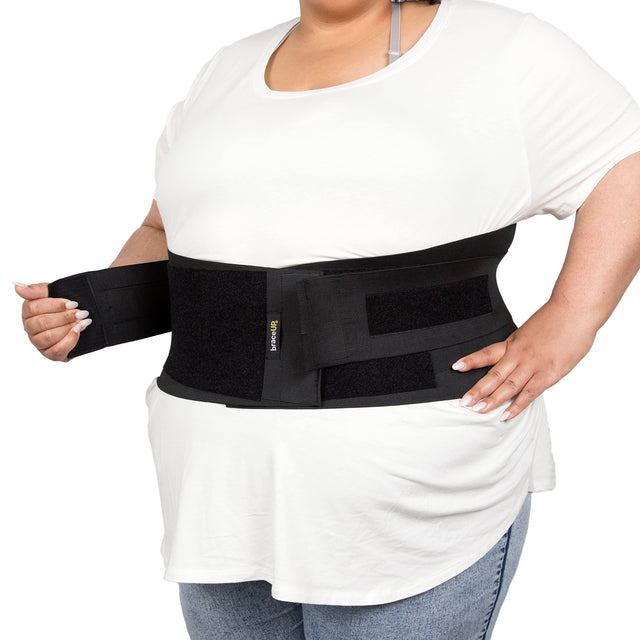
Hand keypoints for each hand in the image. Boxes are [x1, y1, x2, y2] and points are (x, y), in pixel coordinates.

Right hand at [13, 281, 92, 361]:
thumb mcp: (54, 292)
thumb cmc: (66, 306)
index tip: (72, 303)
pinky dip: (70, 340)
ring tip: (81, 322)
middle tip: (80, 313)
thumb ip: (36, 290)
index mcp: (28, 312)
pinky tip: (78, 331)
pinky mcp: (51, 354)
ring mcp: (39, 343)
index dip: (55, 305)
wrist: (83, 319)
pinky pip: (56, 351)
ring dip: (68, 328)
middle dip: (64, 317)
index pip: (32, 308)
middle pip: (41, 323)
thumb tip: (17, 286)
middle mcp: (30, 328)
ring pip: (48, 337)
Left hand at [450, 300, 596, 420]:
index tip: (456, 367)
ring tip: (478, 410)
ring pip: (507, 386)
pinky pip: (529, 394)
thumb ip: (523, 346)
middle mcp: (519, 354)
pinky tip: (505, 415)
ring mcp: (533, 365)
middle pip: (493, 375)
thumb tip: (517, 358)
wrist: (575, 310)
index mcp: (514, 343)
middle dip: (477, 390)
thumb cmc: (558, 319)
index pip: (487, 353)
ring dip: (491, 400)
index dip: (471, 360)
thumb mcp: (532, 330)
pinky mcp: (548, 374)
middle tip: (464, 402)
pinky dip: (516, 406)